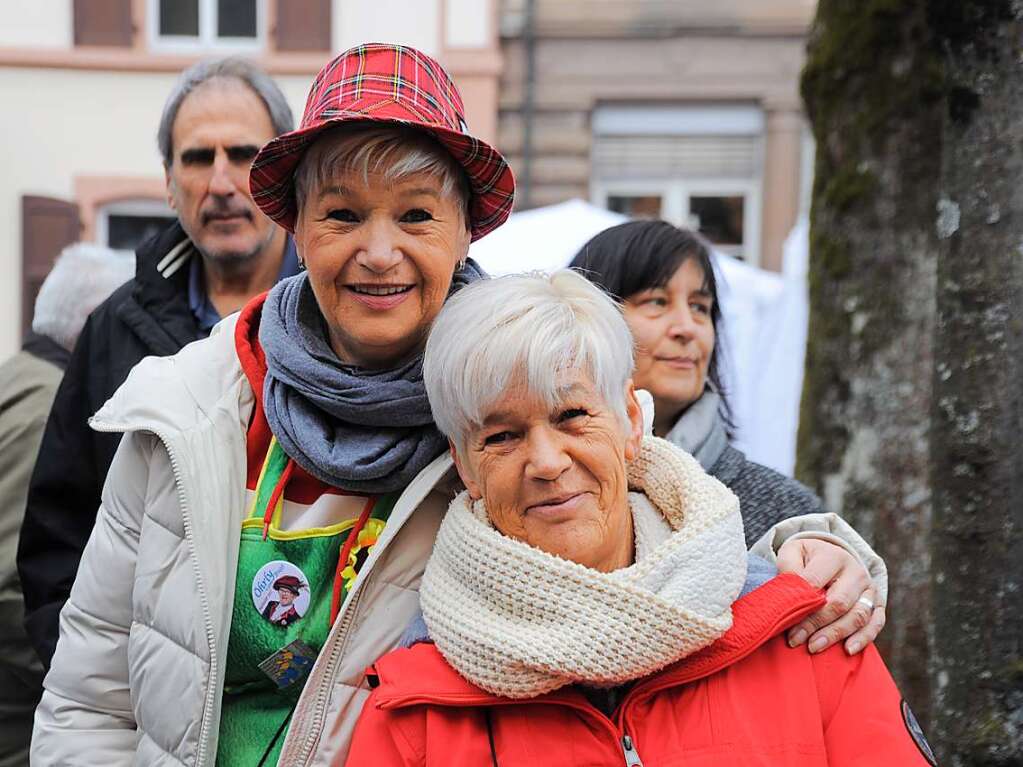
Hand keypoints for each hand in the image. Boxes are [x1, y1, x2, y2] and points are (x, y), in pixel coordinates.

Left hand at [777, 538, 885, 654]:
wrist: (831, 556)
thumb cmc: (806, 558)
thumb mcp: (792, 553)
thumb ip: (788, 570)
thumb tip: (788, 596)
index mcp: (833, 556)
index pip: (816, 583)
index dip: (801, 605)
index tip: (786, 624)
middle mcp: (856, 572)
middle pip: (839, 603)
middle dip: (816, 624)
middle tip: (796, 640)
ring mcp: (869, 589)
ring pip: (857, 616)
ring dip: (835, 634)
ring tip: (814, 647)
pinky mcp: (877, 604)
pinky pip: (875, 623)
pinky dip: (863, 638)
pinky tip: (848, 650)